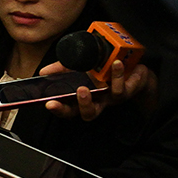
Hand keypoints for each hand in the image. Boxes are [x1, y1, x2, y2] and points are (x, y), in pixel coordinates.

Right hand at [41, 60, 156, 120]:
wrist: (133, 68)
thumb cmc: (105, 70)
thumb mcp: (81, 66)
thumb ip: (62, 69)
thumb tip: (43, 72)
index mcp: (83, 97)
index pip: (68, 109)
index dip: (58, 109)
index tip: (49, 104)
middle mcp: (97, 101)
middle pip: (87, 114)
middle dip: (79, 106)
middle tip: (75, 94)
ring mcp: (110, 99)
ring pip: (103, 106)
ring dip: (93, 98)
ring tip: (84, 86)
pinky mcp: (125, 92)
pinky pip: (120, 88)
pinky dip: (117, 75)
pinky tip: (115, 64)